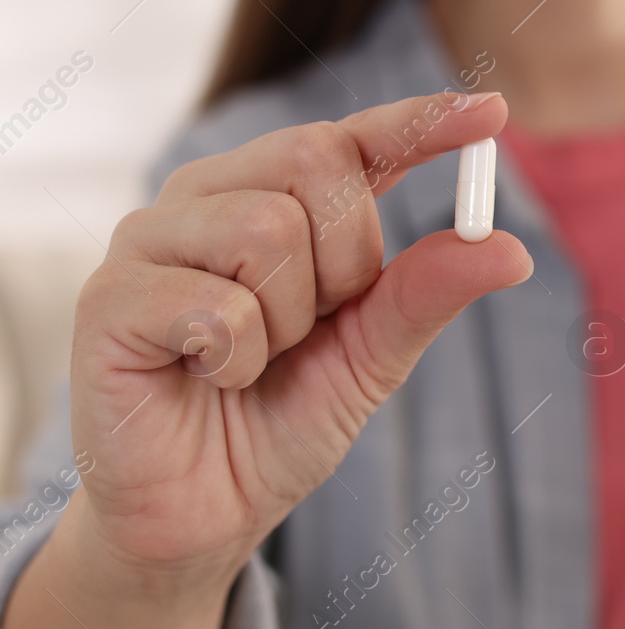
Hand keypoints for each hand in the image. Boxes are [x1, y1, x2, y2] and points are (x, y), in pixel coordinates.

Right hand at [55, 92, 529, 594]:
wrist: (202, 514)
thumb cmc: (280, 419)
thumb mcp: (375, 355)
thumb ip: (428, 293)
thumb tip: (511, 249)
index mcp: (276, 196)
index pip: (354, 135)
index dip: (422, 121)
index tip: (494, 114)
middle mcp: (209, 196)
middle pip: (315, 158)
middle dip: (346, 256)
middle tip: (314, 324)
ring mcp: (149, 239)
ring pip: (266, 228)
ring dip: (288, 321)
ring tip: (255, 359)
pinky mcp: (108, 298)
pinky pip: (216, 306)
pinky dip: (238, 360)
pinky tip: (209, 379)